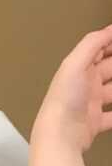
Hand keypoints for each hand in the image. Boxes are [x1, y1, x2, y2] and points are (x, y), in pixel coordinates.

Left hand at [32, 22, 111, 153]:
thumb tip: (108, 29)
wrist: (60, 136)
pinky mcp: (95, 123)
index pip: (97, 50)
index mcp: (77, 69)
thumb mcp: (75, 65)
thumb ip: (91, 44)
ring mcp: (90, 104)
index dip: (110, 41)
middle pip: (107, 68)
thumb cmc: (65, 99)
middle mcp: (83, 85)